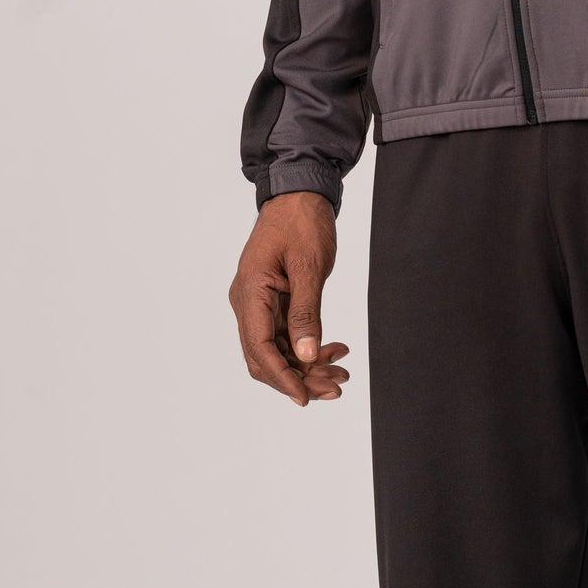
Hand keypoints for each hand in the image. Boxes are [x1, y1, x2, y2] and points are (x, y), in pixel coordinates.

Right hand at [228, 191, 350, 405]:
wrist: (300, 191)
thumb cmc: (302, 221)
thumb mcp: (309, 266)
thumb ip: (306, 312)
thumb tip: (304, 355)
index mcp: (249, 292)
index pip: (260, 349)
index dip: (283, 377)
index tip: (305, 397)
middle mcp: (247, 301)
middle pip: (266, 356)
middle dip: (299, 376)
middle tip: (335, 386)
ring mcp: (258, 301)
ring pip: (278, 348)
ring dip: (307, 364)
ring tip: (340, 372)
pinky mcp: (272, 299)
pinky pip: (285, 332)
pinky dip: (308, 344)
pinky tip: (334, 348)